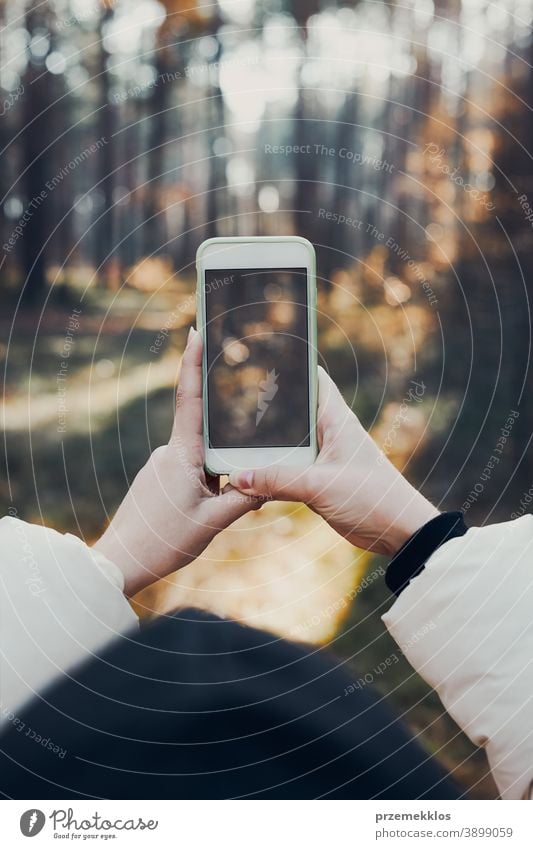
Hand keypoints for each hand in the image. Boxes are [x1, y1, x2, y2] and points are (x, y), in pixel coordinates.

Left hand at [93, 327, 260, 595]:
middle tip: (239, 452)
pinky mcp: (158, 481)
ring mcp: (161, 467)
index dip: (193, 362)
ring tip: (214, 510)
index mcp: (182, 455)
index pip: (190, 399)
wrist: (121, 563)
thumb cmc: (163, 542)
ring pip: (201, 458)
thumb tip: (267, 482)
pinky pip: (190, 472)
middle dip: (227, 441)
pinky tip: (204, 511)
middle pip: (206, 434)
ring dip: (217, 476)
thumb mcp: (213, 522)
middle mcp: (169, 454)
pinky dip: (205, 484)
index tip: (196, 330)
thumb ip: (243, 498)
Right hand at [229, 367, 438, 555]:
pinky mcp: (321, 482)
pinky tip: (249, 477)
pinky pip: (290, 471)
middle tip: (230, 404)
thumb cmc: (372, 498)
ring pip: (288, 446)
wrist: (399, 532)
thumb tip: (239, 477)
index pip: (314, 380)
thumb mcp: (319, 486)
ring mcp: (325, 459)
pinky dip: (272, 473)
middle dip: (266, 411)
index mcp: (336, 421)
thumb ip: (277, 480)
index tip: (264, 356)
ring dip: (266, 448)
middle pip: (293, 415)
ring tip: (230, 442)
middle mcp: (330, 435)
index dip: (292, 367)